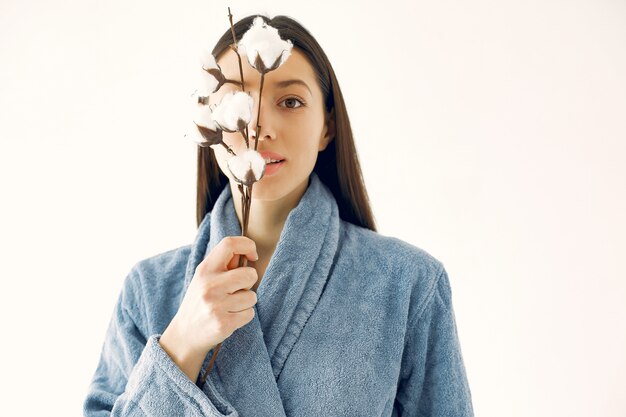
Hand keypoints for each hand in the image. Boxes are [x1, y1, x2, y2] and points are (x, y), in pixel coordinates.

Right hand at [159, 236, 258, 380]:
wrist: (184, 334)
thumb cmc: (200, 301)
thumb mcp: (204, 278)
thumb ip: (223, 265)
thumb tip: (247, 251)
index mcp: (205, 269)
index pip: (230, 244)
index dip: (247, 245)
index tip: (252, 256)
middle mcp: (209, 285)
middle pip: (250, 274)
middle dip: (249, 283)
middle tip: (237, 290)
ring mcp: (216, 305)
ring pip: (252, 297)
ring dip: (246, 302)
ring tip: (229, 306)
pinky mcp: (224, 323)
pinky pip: (250, 314)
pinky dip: (244, 316)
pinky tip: (229, 317)